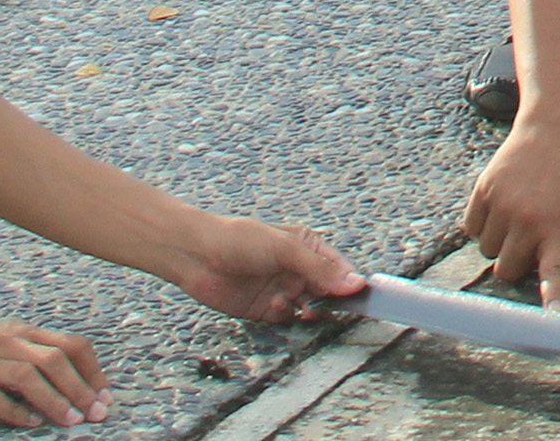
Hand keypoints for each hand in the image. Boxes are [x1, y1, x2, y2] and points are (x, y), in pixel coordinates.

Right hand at [0, 311, 108, 427]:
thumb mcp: (10, 340)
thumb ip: (39, 355)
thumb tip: (79, 387)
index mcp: (25, 333)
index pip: (71, 345)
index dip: (92, 372)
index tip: (105, 397)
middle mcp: (9, 344)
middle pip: (54, 360)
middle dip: (80, 388)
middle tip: (96, 413)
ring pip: (27, 376)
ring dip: (53, 399)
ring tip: (71, 420)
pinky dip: (15, 410)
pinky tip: (32, 423)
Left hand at [171, 213, 363, 325]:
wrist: (196, 256)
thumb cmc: (240, 240)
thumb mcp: (285, 249)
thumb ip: (319, 269)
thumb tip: (355, 283)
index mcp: (308, 247)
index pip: (340, 268)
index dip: (351, 283)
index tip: (362, 298)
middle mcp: (298, 270)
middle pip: (328, 291)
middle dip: (332, 301)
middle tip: (331, 307)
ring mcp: (282, 290)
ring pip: (310, 308)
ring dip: (309, 310)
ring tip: (303, 308)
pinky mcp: (265, 309)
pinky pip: (287, 318)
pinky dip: (286, 315)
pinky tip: (275, 305)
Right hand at [462, 117, 559, 309]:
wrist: (554, 133)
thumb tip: (531, 284)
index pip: (556, 272)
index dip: (553, 297)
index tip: (555, 319)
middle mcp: (530, 220)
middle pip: (505, 272)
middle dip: (513, 264)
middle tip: (529, 240)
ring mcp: (504, 204)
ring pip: (485, 251)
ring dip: (498, 241)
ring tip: (518, 214)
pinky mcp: (484, 189)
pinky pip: (470, 228)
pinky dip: (482, 223)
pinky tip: (501, 202)